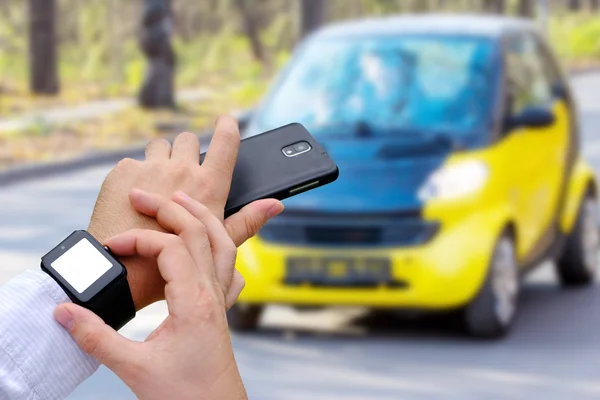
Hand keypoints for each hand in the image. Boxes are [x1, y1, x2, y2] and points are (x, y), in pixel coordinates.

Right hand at [55, 192, 246, 399]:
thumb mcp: (133, 367)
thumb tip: (63, 312)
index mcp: (194, 300)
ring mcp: (221, 299)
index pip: (170, 248)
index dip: (137, 240)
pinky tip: (208, 241)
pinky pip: (228, 264)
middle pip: (199, 232)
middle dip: (170, 208)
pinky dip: (218, 242)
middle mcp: (213, 293)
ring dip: (200, 216)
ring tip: (179, 199)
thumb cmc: (185, 395)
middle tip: (142, 195)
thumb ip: (96, 337)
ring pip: (221, 242)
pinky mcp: (220, 308)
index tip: (110, 248)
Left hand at [88, 116, 283, 309]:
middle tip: (181, 175)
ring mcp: (150, 168)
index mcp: (209, 186)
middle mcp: (182, 170)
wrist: (122, 271)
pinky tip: (131, 200)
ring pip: (160, 145)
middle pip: (189, 139)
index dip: (228, 127)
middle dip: (186, 152)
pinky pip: (133, 162)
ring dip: (160, 158)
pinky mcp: (123, 171)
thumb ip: (247, 221)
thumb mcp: (218, 246)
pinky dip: (134, 175)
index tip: (226, 121)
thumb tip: (275, 205)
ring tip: (155, 185)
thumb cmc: (175, 262)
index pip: (226, 142)